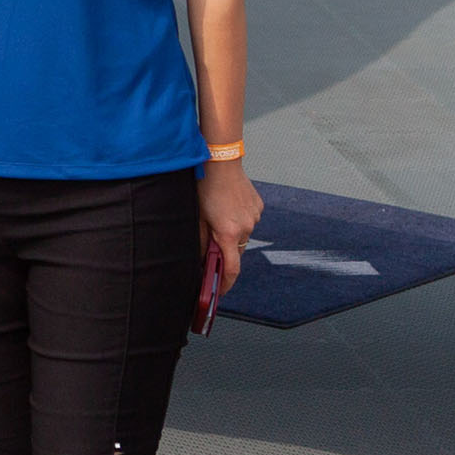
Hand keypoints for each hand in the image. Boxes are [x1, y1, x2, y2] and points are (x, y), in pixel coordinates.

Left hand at [198, 158, 260, 300]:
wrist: (221, 162)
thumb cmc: (205, 188)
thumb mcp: (197, 217)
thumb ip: (200, 241)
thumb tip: (200, 259)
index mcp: (228, 233)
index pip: (231, 269)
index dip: (226, 284)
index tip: (220, 291)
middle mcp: (245, 228)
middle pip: (236, 250)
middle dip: (224, 250)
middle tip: (211, 238)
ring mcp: (254, 217)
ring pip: (242, 235)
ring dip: (231, 232)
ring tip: (218, 214)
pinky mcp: (258, 207)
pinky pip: (248, 221)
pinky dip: (238, 219)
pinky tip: (228, 206)